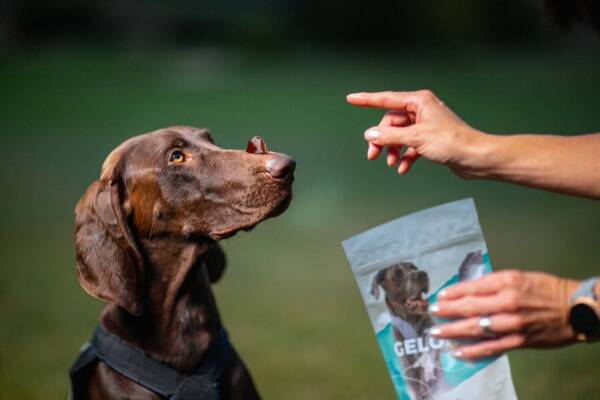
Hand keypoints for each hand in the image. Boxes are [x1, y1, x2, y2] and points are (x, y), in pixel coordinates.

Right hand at [346, 90, 490, 176]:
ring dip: (393, 150)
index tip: (350, 98)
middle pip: (391, 122)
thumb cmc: (452, 142)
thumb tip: (369, 135)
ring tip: (392, 163)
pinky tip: (403, 168)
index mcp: (419, 101)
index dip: (366, 99)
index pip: (386, 99)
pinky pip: (410, 145)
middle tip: (373, 156)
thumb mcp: (416, 138)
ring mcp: (426, 125)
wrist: (475, 157)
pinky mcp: (430, 139)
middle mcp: (421, 109)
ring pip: (399, 135)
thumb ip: (390, 137)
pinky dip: (405, 156)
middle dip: (382, 140)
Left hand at [429, 270, 579, 358]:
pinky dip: (473, 350)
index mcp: (507, 281)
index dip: (454, 292)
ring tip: (437, 332)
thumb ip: (495, 284)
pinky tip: (458, 351)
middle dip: (447, 310)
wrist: (576, 309)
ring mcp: (512, 323)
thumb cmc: (547, 289)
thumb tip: (470, 290)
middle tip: (432, 312)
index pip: (473, 287)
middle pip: (470, 307)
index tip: (440, 296)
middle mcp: (507, 301)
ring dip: (453, 331)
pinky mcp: (519, 340)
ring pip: (476, 328)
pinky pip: (491, 347)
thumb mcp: (520, 276)